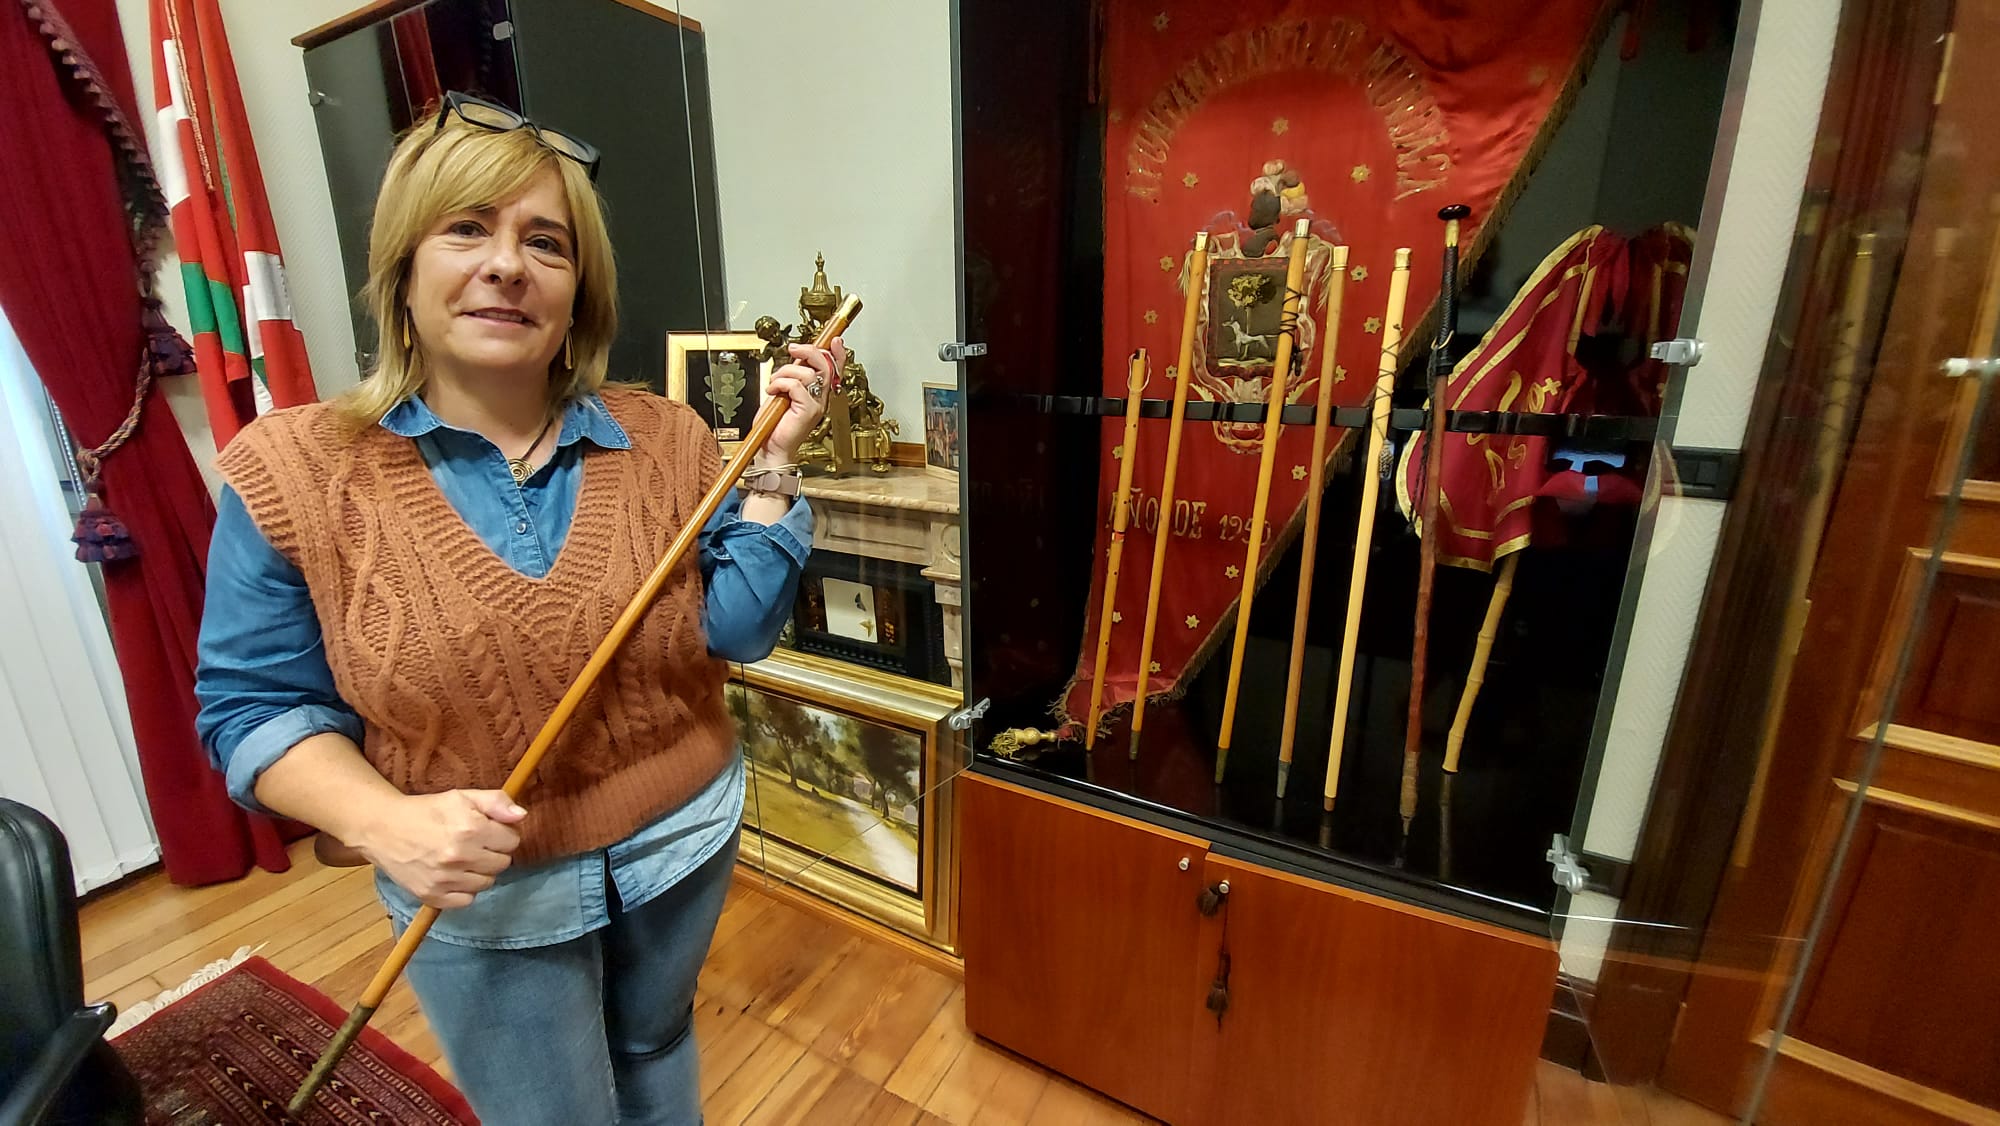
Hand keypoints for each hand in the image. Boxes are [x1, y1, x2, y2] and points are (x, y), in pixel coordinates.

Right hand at [355, 789, 525, 909]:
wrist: (383, 829)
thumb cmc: (427, 811)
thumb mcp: (462, 797)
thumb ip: (496, 802)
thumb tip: (521, 816)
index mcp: (470, 829)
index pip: (512, 841)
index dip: (503, 834)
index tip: (488, 830)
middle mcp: (459, 857)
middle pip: (502, 863)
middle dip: (494, 852)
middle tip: (475, 843)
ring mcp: (445, 879)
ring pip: (487, 883)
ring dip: (480, 871)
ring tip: (463, 858)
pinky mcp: (432, 896)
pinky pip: (467, 900)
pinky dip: (464, 890)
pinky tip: (453, 874)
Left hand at [763, 337, 842, 461]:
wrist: (771, 447)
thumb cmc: (776, 423)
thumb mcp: (784, 392)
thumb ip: (794, 375)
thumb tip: (796, 357)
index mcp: (818, 392)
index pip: (835, 369)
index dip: (837, 353)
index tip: (835, 340)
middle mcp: (821, 398)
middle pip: (826, 365)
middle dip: (809, 351)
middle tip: (794, 349)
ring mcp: (817, 404)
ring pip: (808, 373)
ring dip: (785, 372)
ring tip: (775, 382)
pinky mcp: (808, 410)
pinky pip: (796, 385)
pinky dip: (780, 383)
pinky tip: (773, 391)